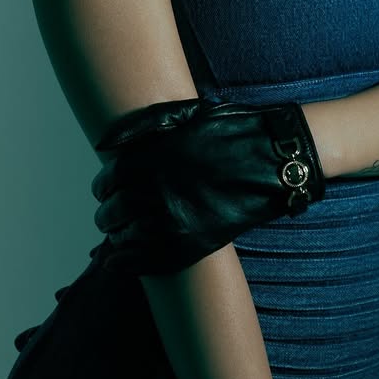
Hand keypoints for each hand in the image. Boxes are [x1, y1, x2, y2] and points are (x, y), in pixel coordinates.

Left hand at [90, 96, 325, 275]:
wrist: (275, 159)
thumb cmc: (231, 131)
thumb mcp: (185, 115)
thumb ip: (142, 126)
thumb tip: (104, 142)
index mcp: (150, 159)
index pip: (109, 180)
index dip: (104, 187)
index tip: (106, 190)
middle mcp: (155, 191)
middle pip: (114, 210)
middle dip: (108, 213)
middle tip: (110, 215)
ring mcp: (174, 220)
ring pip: (126, 236)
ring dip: (117, 236)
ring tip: (118, 235)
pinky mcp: (192, 243)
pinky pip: (147, 260)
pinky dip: (126, 263)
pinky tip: (115, 262)